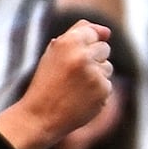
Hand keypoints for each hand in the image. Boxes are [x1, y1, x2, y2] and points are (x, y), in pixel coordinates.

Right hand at [0, 19, 120, 148]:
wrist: (40, 117)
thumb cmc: (46, 82)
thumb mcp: (54, 53)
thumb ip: (77, 34)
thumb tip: (107, 31)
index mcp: (68, 42)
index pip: (94, 31)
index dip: (87, 43)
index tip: (78, 54)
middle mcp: (83, 55)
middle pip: (104, 48)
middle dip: (93, 58)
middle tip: (73, 73)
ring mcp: (94, 74)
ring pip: (108, 67)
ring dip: (97, 75)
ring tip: (75, 87)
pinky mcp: (103, 90)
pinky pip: (108, 84)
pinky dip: (98, 91)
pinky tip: (81, 98)